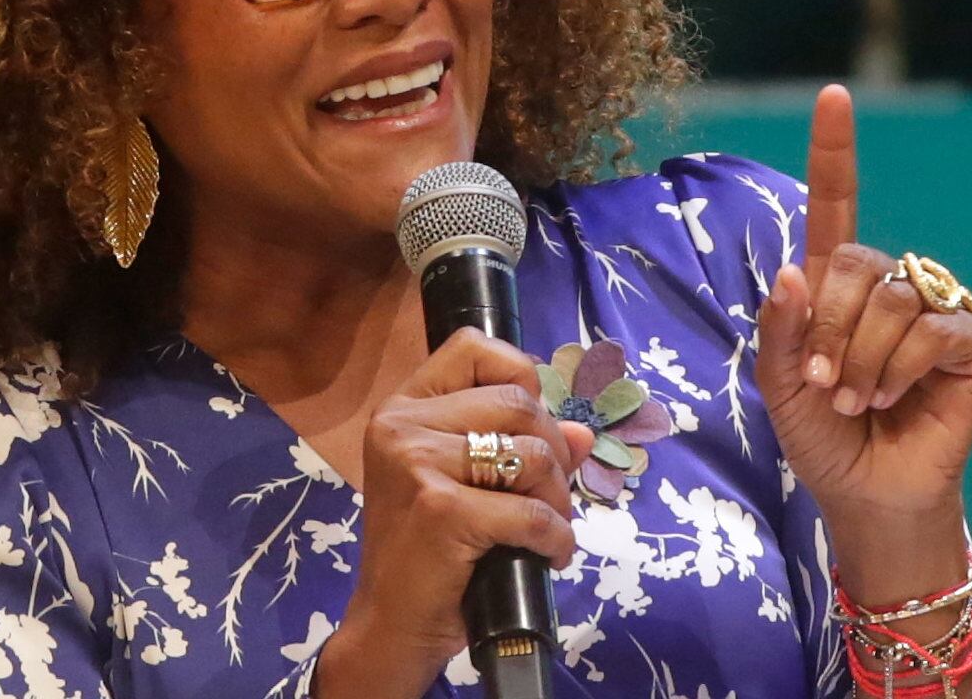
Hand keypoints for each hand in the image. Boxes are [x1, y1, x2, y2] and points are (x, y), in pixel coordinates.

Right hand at [314, 328, 595, 698]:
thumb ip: (517, 446)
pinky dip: (556, 538)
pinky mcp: (441, 509)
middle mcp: (402, 424)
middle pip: (517, 402)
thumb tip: (581, 432)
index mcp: (403, 407)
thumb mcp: (464, 485)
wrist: (390, 624)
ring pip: (531, 454)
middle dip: (554, 451)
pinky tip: (550, 555)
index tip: (531, 425)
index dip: (520, 377)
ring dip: (558, 498)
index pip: (473, 347)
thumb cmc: (427, 551)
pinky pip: (531, 512)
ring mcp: (417, 463)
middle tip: (552, 494)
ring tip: (548, 528)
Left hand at [755, 84, 971, 536]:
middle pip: (854, 263)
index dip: (836, 149)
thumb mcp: (779, 383)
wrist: (866, 491)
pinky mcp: (967, 343)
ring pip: (891, 298)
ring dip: (861, 358)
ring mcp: (930, 310)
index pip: (836, 201)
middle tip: (823, 384)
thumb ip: (781, 329)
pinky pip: (935, 329)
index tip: (835, 94)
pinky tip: (892, 397)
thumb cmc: (821, 435)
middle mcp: (884, 284)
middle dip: (827, 329)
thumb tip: (794, 271)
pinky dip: (902, 366)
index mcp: (834, 281)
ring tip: (855, 399)